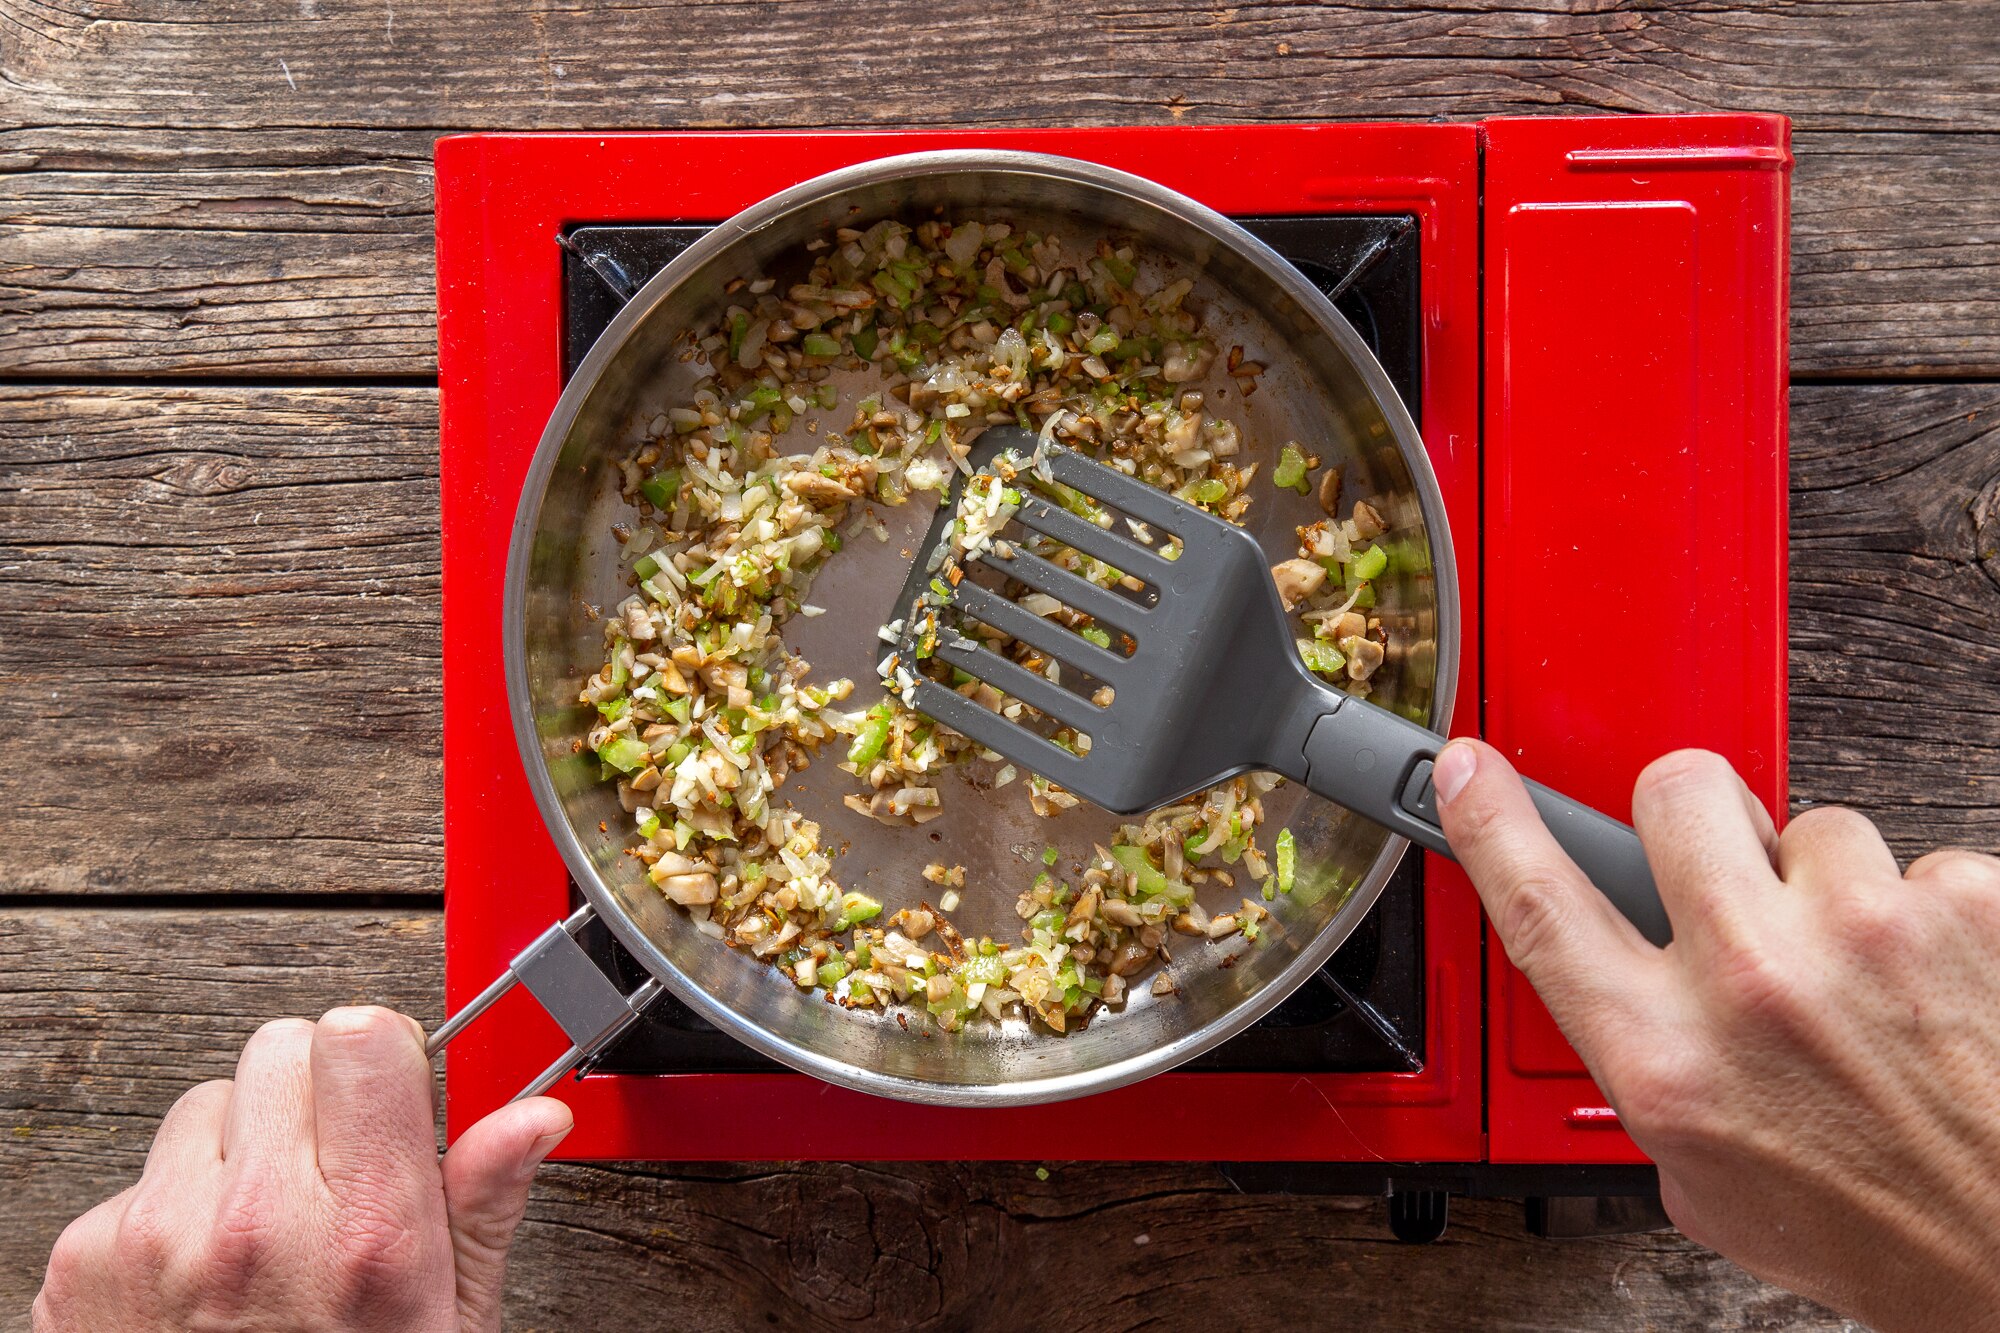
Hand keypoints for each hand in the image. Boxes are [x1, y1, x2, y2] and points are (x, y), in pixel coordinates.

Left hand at [33, 1007, 572, 1332]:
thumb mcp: (449, 1323)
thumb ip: (483, 1206)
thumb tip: (532, 1119)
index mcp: (364, 1235)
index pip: (360, 1040)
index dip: (381, 1059)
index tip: (389, 1094)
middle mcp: (257, 1224)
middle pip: (283, 1048)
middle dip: (314, 1094)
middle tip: (332, 1167)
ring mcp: (160, 1239)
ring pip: (207, 1102)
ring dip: (238, 1146)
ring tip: (268, 1227)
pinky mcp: (89, 1260)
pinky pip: (141, 1175)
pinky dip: (175, 1207)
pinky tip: (207, 1269)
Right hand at [1433, 740, 1999, 1331]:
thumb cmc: (1879, 1231)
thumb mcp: (1704, 1179)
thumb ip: (1651, 1067)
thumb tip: (1631, 990)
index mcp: (1668, 1057)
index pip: (1541, 904)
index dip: (1490, 822)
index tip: (1467, 769)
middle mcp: (1753, 983)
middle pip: (1676, 794)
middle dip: (1696, 817)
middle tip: (1729, 873)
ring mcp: (1863, 934)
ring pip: (1813, 824)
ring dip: (1828, 886)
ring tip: (1862, 973)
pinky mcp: (1962, 910)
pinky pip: (1920, 862)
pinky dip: (1926, 916)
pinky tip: (1933, 984)